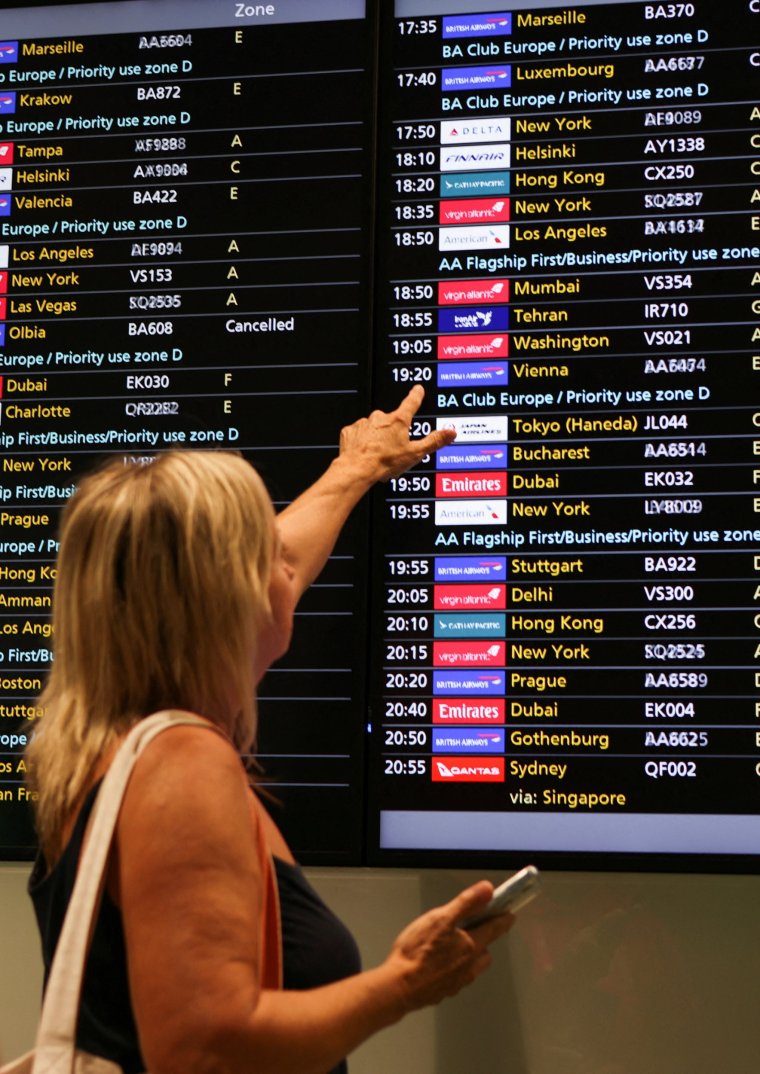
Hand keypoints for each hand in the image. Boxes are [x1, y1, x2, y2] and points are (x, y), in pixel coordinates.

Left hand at [338, 385, 455, 482]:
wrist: (357, 470)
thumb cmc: (384, 462)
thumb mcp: (415, 453)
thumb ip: (433, 441)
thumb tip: (451, 432)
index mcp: (398, 421)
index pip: (411, 403)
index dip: (416, 395)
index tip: (418, 389)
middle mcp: (380, 418)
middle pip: (390, 421)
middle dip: (391, 433)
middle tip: (392, 450)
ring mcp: (364, 423)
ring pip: (373, 428)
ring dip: (376, 438)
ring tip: (378, 456)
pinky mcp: (350, 432)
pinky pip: (358, 434)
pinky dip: (361, 442)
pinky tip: (364, 454)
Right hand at [385, 881, 513, 1012]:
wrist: (400, 987)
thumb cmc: (418, 952)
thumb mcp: (441, 918)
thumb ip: (466, 903)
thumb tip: (488, 890)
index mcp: (471, 946)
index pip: (494, 929)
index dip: (503, 920)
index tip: (510, 915)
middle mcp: (469, 966)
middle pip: (485, 951)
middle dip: (485, 940)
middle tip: (477, 929)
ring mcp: (458, 981)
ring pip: (473, 966)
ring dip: (471, 956)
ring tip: (457, 947)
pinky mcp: (444, 991)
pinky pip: (458, 978)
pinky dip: (455, 969)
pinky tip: (441, 964)